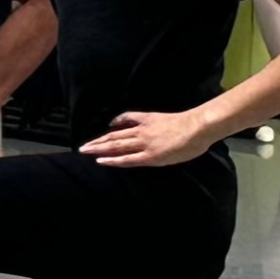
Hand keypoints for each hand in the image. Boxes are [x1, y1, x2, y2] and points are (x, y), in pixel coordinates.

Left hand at [78, 111, 212, 167]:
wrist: (196, 127)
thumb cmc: (187, 125)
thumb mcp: (165, 118)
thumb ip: (152, 121)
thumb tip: (143, 125)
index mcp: (146, 121)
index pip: (124, 122)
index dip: (112, 128)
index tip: (104, 130)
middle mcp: (141, 131)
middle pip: (114, 136)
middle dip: (97, 141)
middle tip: (82, 147)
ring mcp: (144, 144)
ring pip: (116, 146)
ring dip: (98, 148)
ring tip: (85, 151)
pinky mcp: (149, 156)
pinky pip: (127, 159)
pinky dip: (113, 160)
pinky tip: (101, 160)